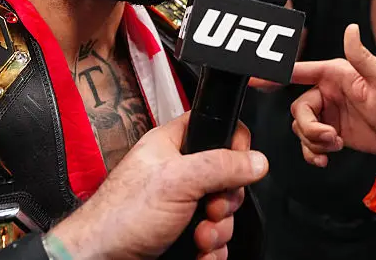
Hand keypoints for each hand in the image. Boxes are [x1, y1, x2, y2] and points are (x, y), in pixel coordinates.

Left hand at [48, 113, 267, 259]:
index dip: (233, 145)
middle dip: (226, 202)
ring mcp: (181, 206)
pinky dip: (212, 250)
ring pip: (223, 213)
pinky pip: (215, 240)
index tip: (236, 165)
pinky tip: (199, 253)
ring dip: (219, 231)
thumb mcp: (177, 181)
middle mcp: (178, 173)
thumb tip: (256, 160)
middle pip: (227, 177)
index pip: (215, 128)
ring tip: (199, 237)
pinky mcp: (181, 234)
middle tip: (211, 209)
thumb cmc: (119, 217)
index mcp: (172, 146)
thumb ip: (220, 166)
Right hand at [290, 24, 375, 166]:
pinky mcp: (330, 133)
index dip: (276, 75)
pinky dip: (313, 153)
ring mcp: (327, 114)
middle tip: (332, 137)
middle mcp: (326, 92)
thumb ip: (362, 57)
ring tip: (337, 145)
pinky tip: (326, 158)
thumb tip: (351, 29)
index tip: (257, 80)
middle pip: (298, 109)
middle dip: (310, 127)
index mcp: (334, 74)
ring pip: (301, 128)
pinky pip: (308, 143)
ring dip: (315, 142)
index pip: (299, 71)